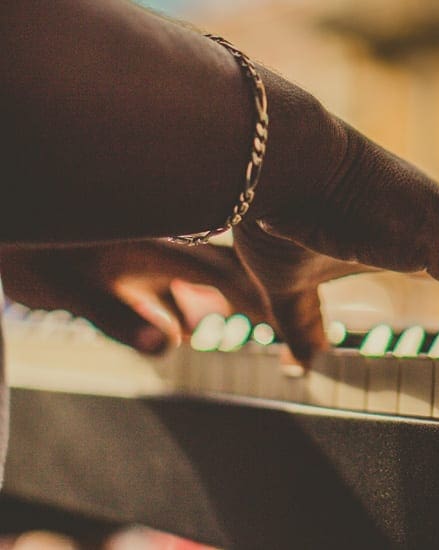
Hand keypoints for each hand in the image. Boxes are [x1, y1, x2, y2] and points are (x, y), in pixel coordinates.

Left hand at [0, 241, 269, 353]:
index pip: (221, 272)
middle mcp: (158, 250)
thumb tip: (167, 347)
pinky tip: (179, 330)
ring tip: (232, 331)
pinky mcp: (126, 269)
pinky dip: (180, 311)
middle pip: (219, 273)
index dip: (256, 294)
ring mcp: (143, 259)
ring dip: (212, 306)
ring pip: (194, 283)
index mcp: (157, 250)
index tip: (284, 315)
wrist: (11, 216)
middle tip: (273, 322)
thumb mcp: (74, 290)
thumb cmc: (36, 256)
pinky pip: (167, 290)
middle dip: (246, 298)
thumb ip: (121, 319)